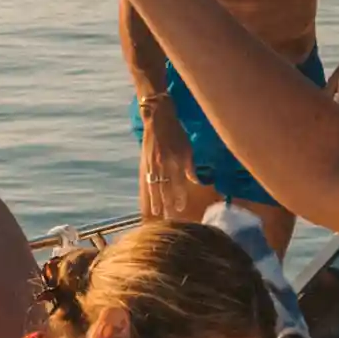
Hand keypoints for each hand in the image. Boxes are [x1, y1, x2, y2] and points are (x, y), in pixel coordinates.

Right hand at [138, 98, 197, 219]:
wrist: (157, 119)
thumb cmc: (176, 132)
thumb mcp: (187, 148)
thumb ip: (190, 167)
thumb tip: (195, 181)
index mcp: (175, 161)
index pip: (178, 184)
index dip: (179, 197)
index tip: (181, 209)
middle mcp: (162, 165)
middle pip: (164, 189)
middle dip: (165, 204)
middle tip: (167, 218)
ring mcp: (151, 165)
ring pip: (152, 187)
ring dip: (153, 202)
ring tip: (153, 214)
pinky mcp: (143, 163)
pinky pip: (144, 182)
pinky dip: (145, 193)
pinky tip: (145, 201)